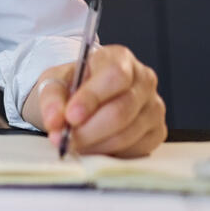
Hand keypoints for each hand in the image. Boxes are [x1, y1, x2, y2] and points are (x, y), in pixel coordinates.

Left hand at [23, 44, 166, 157]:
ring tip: (73, 144)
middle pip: (121, 110)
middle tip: (65, 138)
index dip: (92, 98)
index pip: (114, 75)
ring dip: (95, 144)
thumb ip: (52, 98)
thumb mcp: (56, 81)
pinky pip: (134, 149)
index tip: (71, 116)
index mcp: (120, 58)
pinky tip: (92, 147)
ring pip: (127, 134)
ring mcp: (154, 107)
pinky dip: (109, 152)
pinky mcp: (157, 131)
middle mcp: (143, 80)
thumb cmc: (75, 84)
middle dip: (89, 130)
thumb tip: (54, 120)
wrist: (88, 96)